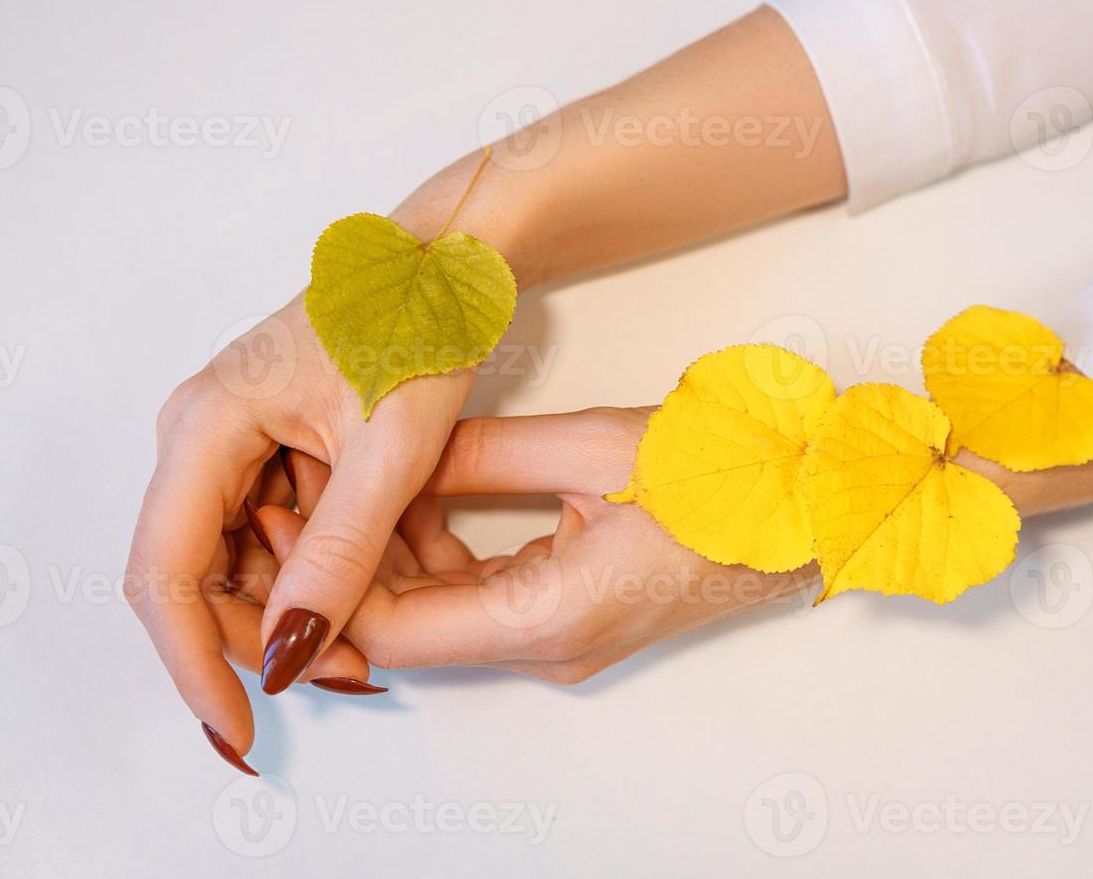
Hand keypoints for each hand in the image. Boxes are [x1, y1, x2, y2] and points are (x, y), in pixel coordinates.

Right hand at [125, 289, 472, 770]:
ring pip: (236, 562)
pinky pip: (270, 534)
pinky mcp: (265, 449)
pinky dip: (314, 571)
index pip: (166, 570)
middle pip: (198, 575)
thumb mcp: (388, 451)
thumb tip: (288, 651)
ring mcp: (230, 443)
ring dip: (294, 609)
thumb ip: (338, 552)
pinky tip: (366, 587)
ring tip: (370, 638)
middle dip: (262, 637)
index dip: (193, 660)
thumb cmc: (418, 327)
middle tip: (349, 675)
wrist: (447, 268)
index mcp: (207, 423)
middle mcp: (200, 434)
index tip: (234, 725)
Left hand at [296, 408, 819, 683]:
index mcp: (549, 615)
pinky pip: (477, 602)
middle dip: (341, 570)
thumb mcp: (592, 445)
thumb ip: (480, 454)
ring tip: (337, 491)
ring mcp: (562, 640)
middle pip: (406, 627)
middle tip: (292, 499)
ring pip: (438, 615)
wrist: (809, 508)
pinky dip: (435, 560)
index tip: (283, 522)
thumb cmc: (729, 477)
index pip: (392, 626)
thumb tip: (398, 454)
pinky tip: (410, 502)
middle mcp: (549, 648)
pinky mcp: (571, 619)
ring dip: (386, 561)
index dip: (323, 582)